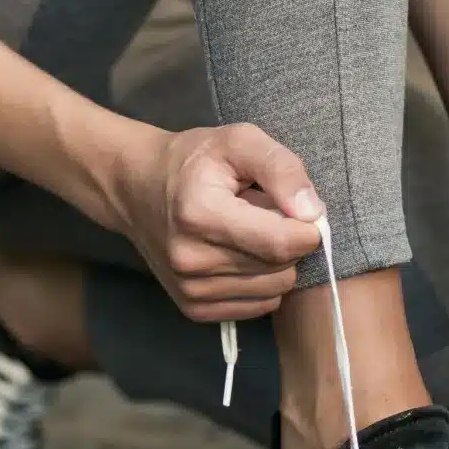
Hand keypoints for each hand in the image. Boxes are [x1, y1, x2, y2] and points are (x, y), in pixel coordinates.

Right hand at [107, 124, 323, 322]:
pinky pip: (258, 306)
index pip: (282, 242)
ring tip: (247, 233)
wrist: (135, 187)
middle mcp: (191, 259)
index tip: (299, 208)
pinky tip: (239, 255)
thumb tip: (313, 213)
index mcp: (201, 214)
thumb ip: (281, 169)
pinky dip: (261, 283)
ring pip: (275, 290)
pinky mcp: (193, 308)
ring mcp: (189, 289)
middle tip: (264, 214)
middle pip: (282, 268)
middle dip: (287, 240)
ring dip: (274, 263)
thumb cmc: (193, 160)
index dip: (307, 227)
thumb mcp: (239, 141)